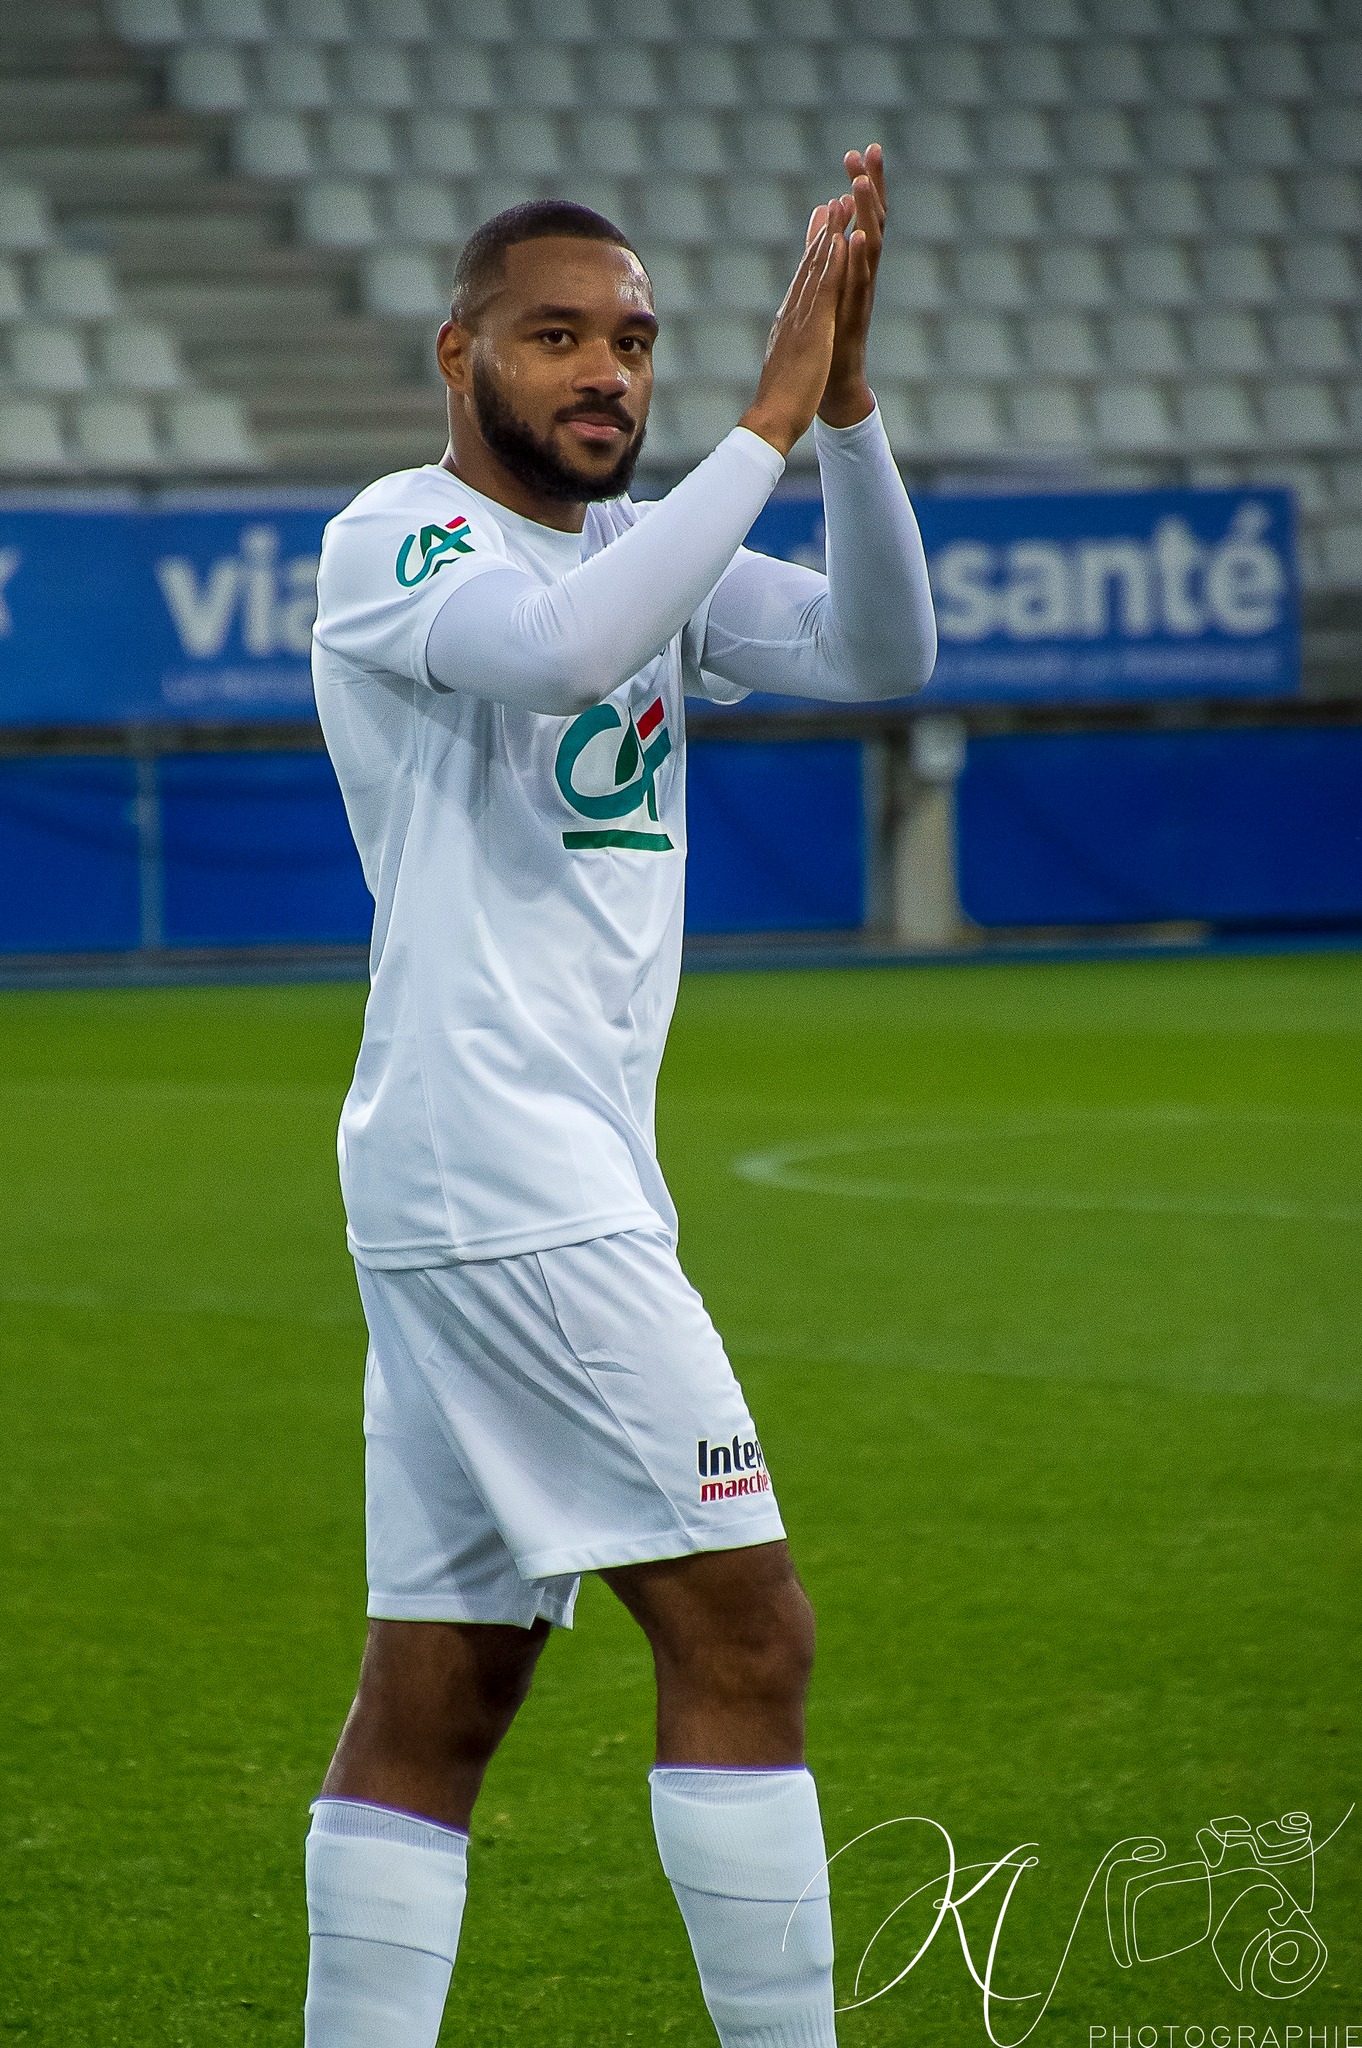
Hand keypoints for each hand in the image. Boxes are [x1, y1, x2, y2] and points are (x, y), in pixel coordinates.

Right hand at [739, 197, 851, 457]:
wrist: (771, 420)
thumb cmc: (779, 402)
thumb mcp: (787, 366)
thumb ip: (788, 349)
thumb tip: (787, 345)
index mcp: (789, 323)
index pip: (803, 282)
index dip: (814, 252)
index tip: (824, 227)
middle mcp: (793, 314)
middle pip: (810, 266)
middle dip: (823, 232)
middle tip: (835, 200)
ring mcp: (801, 319)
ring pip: (817, 269)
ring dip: (831, 235)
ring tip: (842, 204)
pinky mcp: (813, 329)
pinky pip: (826, 289)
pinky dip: (834, 261)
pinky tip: (844, 240)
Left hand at [817, 142, 885, 428]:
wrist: (834, 386)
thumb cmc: (831, 336)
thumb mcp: (826, 284)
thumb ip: (826, 247)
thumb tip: (826, 211)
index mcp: (855, 267)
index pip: (862, 216)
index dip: (863, 185)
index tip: (860, 151)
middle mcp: (863, 277)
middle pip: (872, 222)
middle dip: (871, 187)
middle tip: (871, 151)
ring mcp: (861, 296)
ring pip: (869, 249)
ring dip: (865, 215)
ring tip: (860, 185)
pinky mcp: (855, 318)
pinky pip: (859, 284)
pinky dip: (859, 259)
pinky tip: (859, 236)